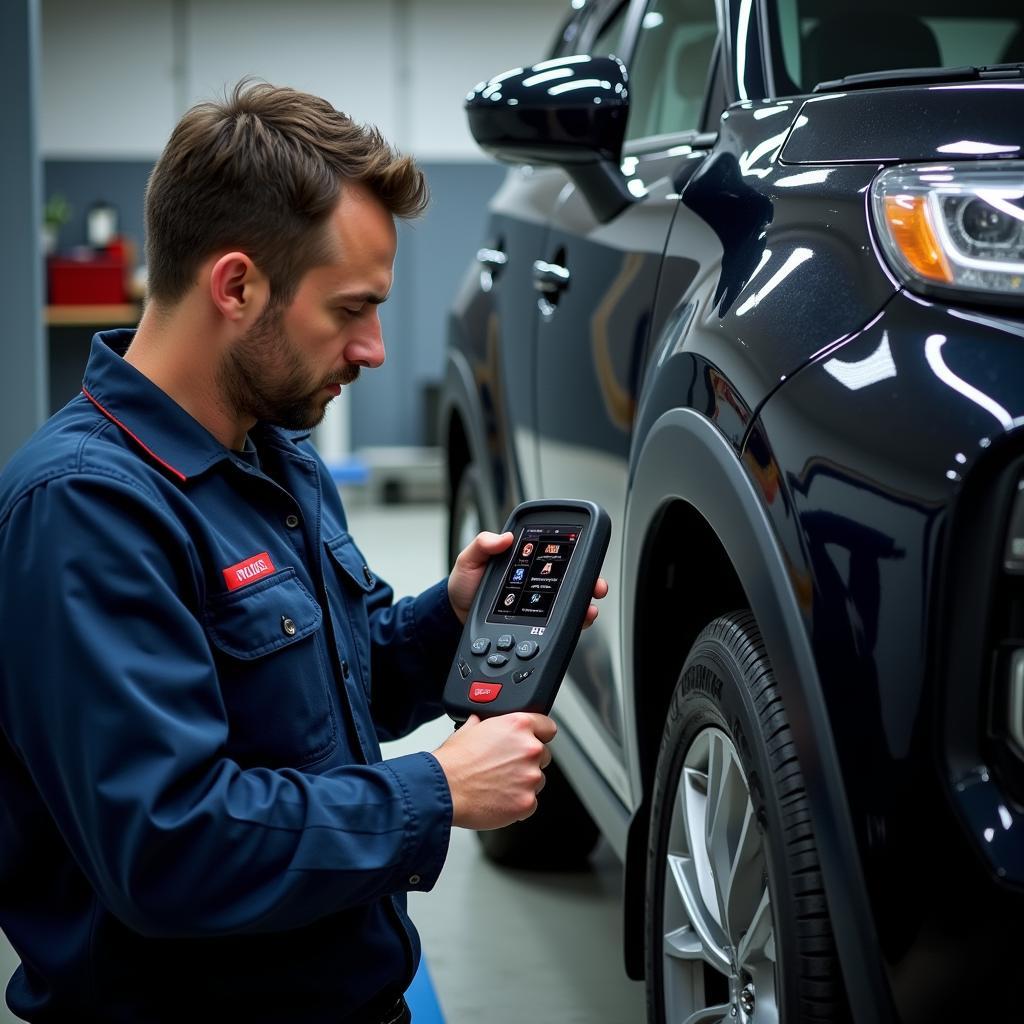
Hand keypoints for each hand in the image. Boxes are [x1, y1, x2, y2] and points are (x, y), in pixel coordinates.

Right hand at [432, 713, 556, 829]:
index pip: (547, 727)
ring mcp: (531, 777)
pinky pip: (530, 802)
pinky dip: (517, 803)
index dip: (540, 734)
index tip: (535, 740)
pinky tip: (498, 798)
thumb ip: (484, 724)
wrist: (443, 789)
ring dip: (523, 783)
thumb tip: (481, 722)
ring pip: (538, 780)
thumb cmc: (453, 762)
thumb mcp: (467, 729)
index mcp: (518, 726)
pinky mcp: (527, 802)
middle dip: (528, 761)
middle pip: (543, 755)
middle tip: (506, 767)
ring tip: (498, 784)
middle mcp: (529, 749)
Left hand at [447, 531, 609, 626]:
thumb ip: (482, 545)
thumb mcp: (470, 560)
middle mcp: (538, 580)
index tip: (585, 553)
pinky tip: (579, 620)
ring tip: (589, 606)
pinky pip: (562, 621)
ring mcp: (540, 603)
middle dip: (590, 580)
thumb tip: (503, 538)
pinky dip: (575, 621)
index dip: (575, 552)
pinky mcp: (538, 622)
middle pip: (572, 578)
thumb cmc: (466, 584)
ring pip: (572, 600)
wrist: (458, 615)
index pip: (554, 554)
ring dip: (586, 602)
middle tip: (596, 585)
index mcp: (525, 561)